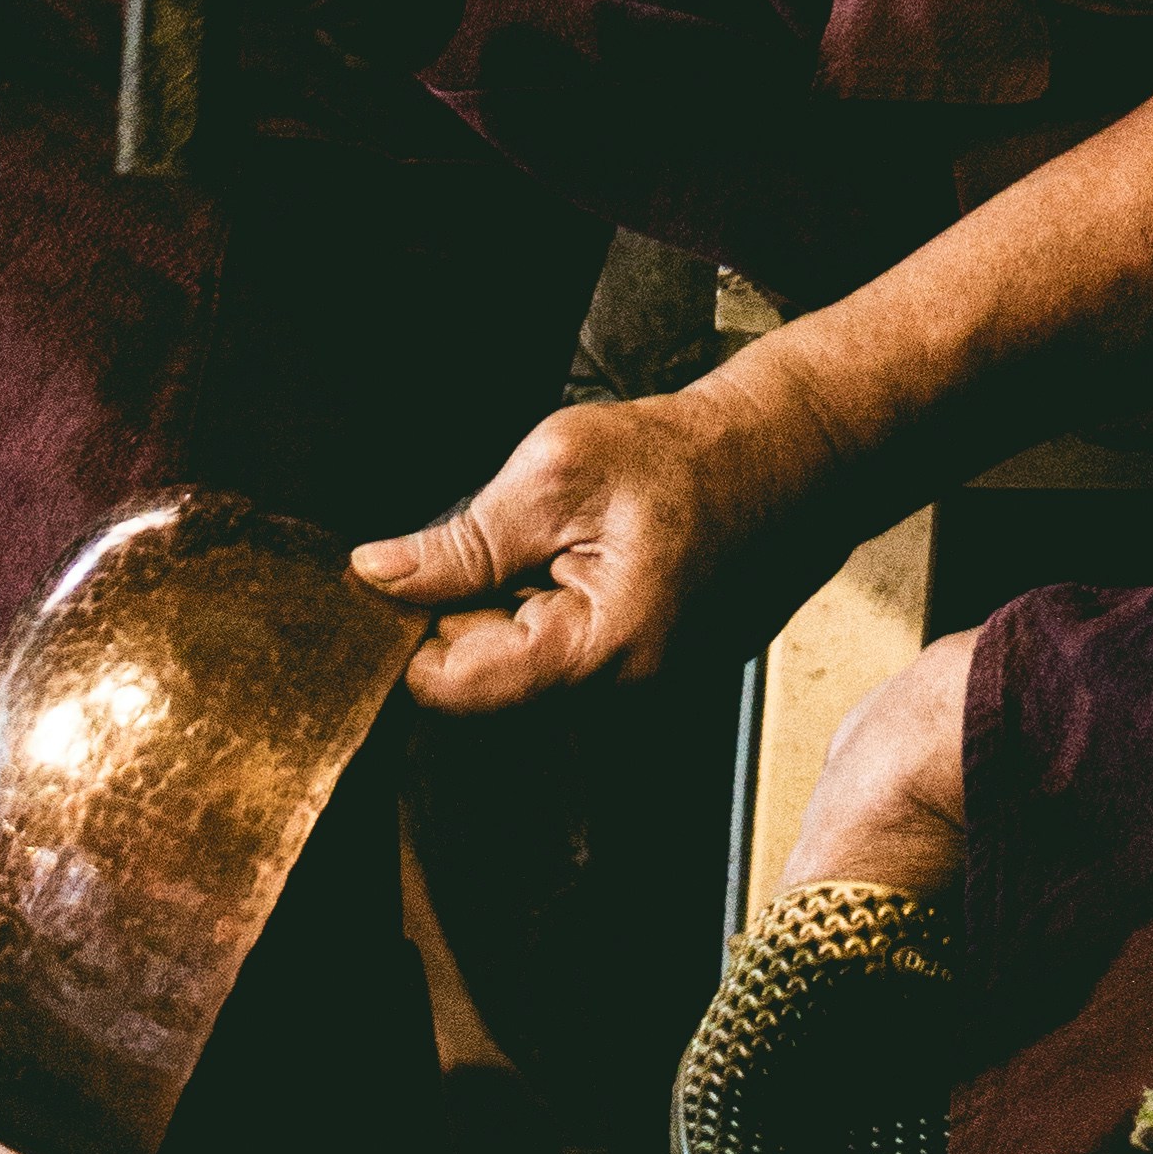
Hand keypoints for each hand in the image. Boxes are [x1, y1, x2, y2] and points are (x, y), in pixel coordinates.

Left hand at [354, 378, 839, 714]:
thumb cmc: (682, 457)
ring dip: (499, 618)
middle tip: (492, 542)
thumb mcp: (554, 474)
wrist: (776, 458)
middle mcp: (617, 696)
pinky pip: (553, 666)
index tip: (399, 580)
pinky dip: (538, 619)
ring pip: (514, 679)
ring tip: (542, 549)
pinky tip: (568, 567)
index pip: (452, 690)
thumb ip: (461, 542)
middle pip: (480, 691)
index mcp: (597, 652)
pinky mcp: (636, 678)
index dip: (407, 634)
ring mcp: (632, 695)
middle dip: (457, 621)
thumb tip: (376, 578)